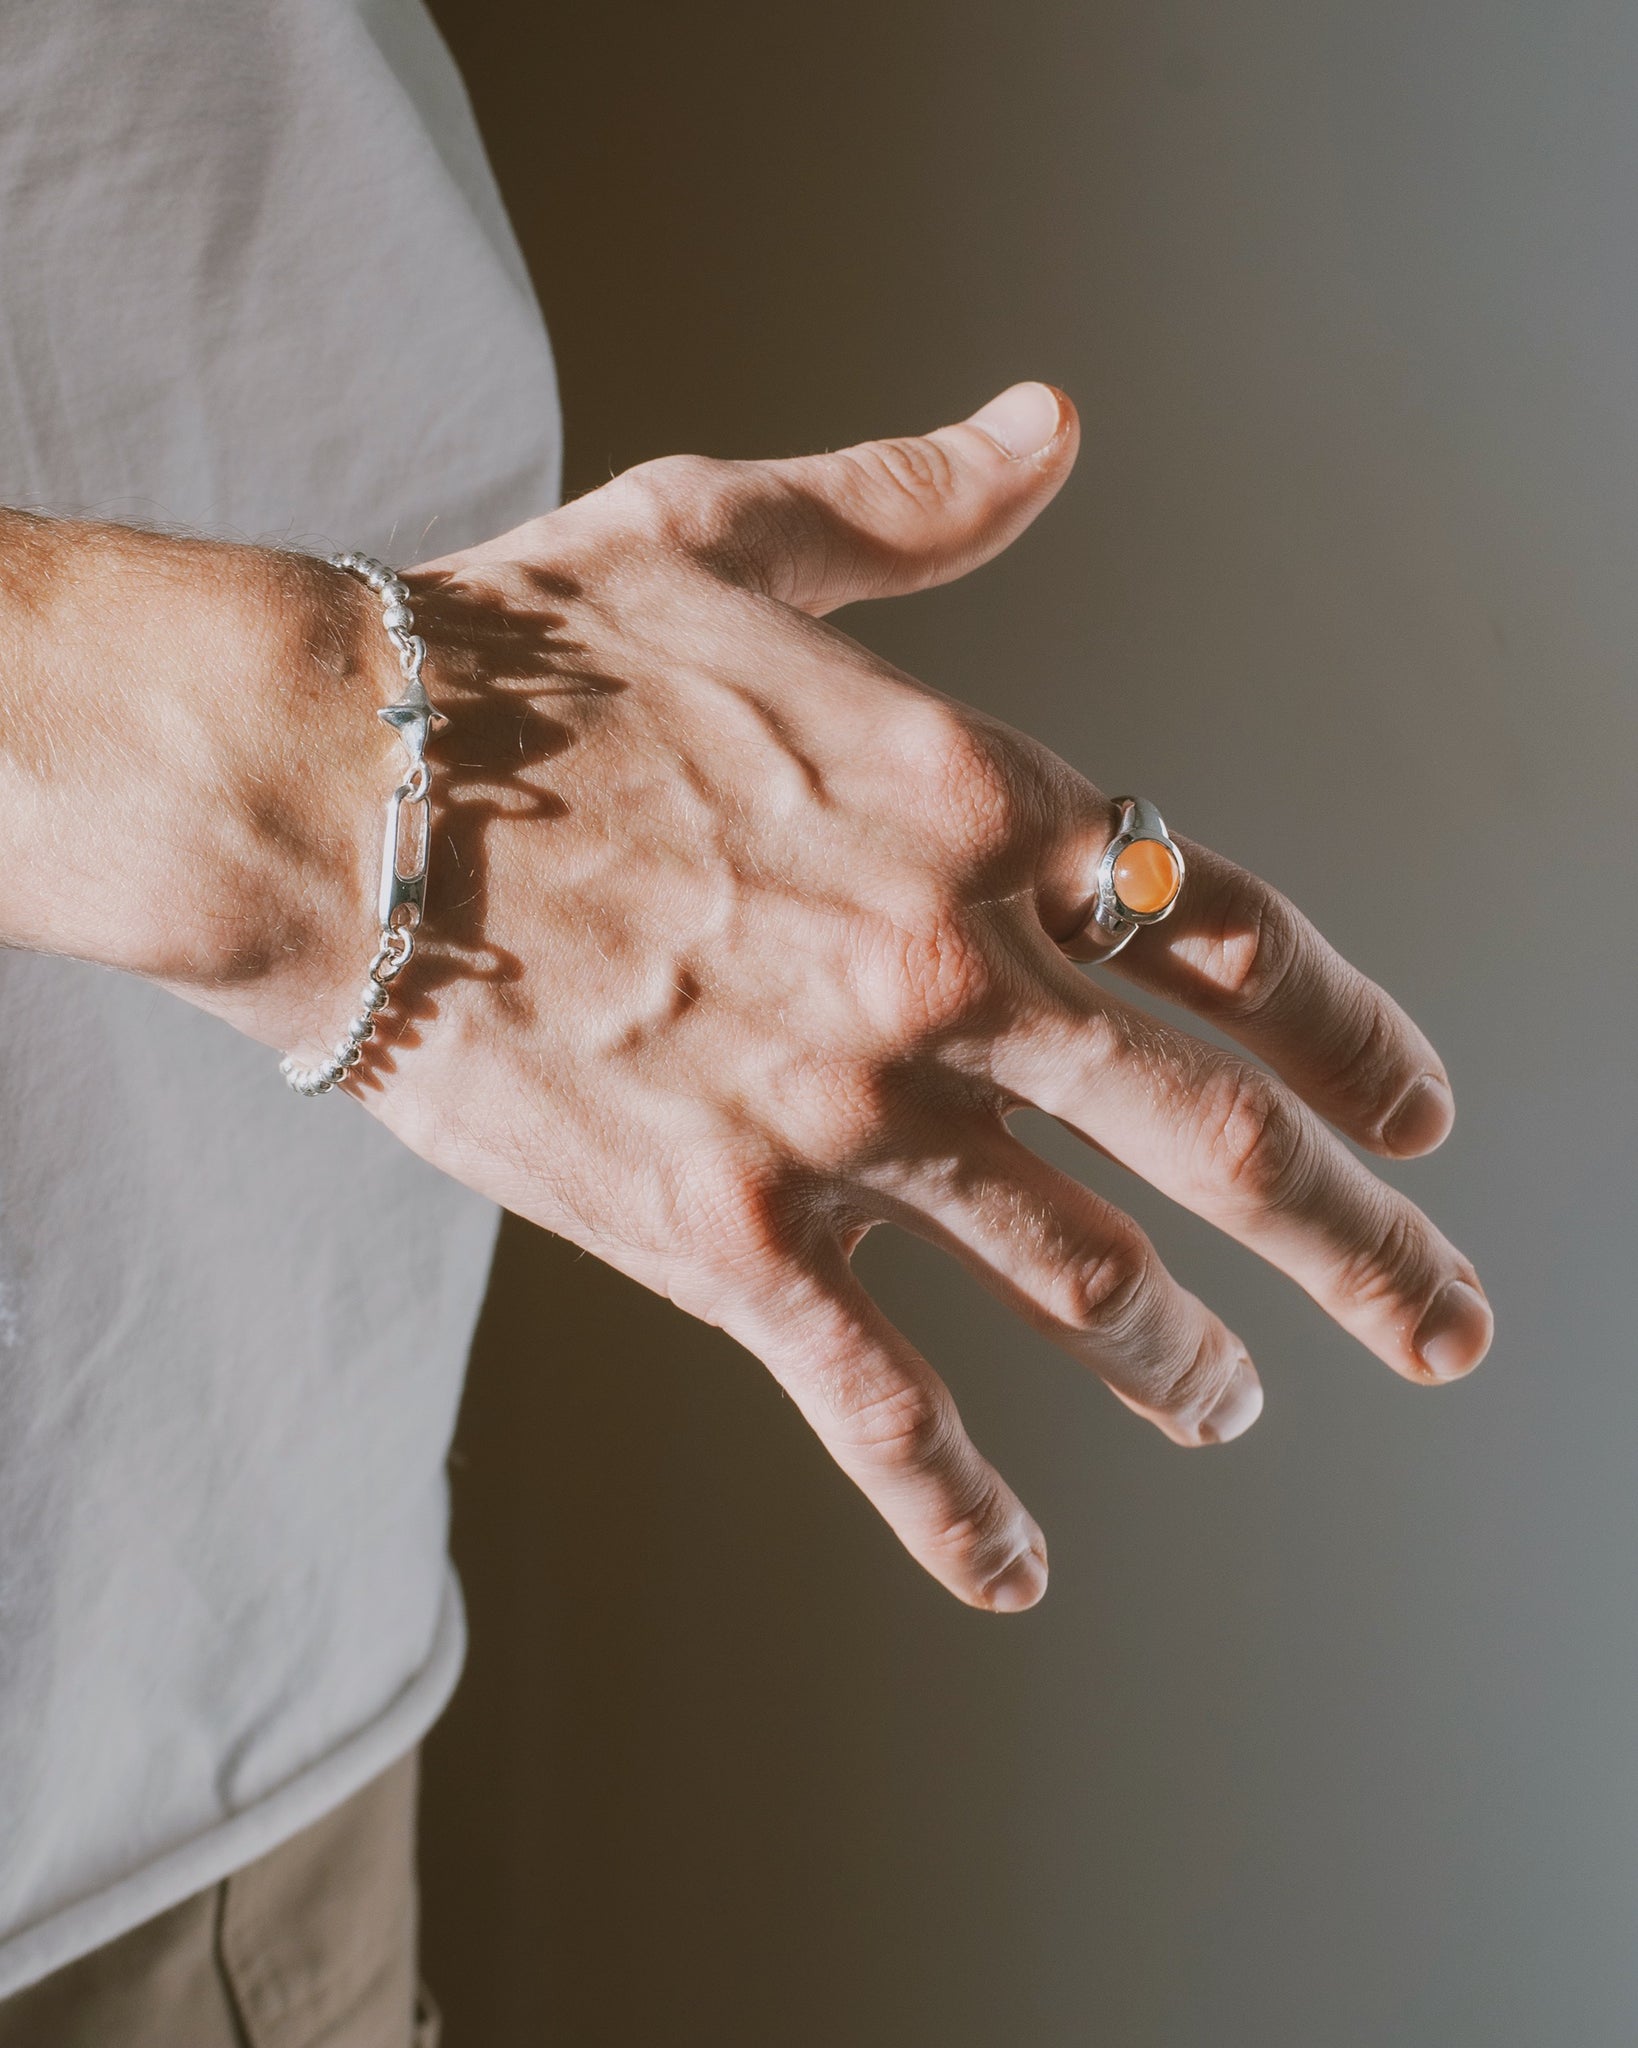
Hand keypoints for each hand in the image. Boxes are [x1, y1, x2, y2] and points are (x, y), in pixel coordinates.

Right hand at [2, 386, 1490, 1611]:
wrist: (330, 786)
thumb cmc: (523, 651)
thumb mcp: (732, 532)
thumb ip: (916, 503)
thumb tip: (1050, 422)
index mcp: (981, 798)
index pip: (1235, 934)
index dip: (1349, 1038)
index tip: (1417, 1113)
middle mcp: (952, 966)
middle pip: (1219, 1138)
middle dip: (1359, 1249)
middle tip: (1447, 1326)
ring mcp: (852, 1116)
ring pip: (1084, 1279)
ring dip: (1186, 1365)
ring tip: (1234, 1410)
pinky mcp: (728, 1235)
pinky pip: (884, 1402)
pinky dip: (962, 1503)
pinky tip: (1017, 1569)